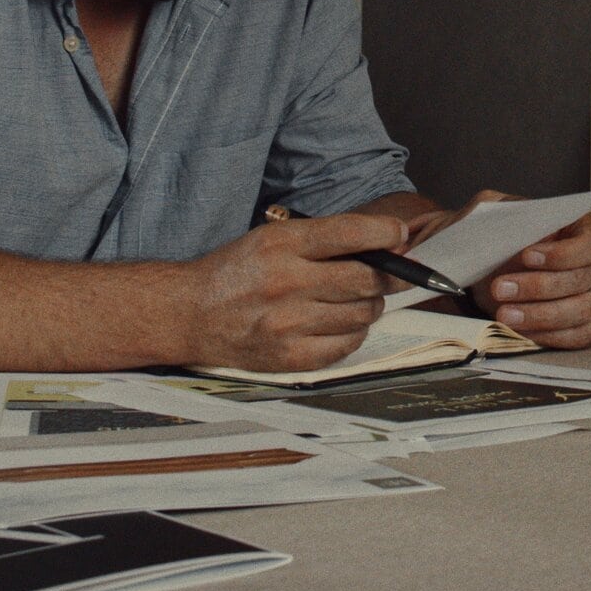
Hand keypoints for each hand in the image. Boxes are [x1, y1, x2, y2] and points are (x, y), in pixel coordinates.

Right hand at [185, 213, 407, 372]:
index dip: (385, 232)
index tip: (400, 234)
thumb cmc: (239, 271)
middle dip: (389, 274)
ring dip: (369, 304)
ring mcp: (289, 324)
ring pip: (363, 313)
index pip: (349, 233)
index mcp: (282, 244)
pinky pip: (349, 344)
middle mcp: (286, 283)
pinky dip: (354, 332)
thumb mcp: (274, 237)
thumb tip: (389, 242)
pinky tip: (338, 322)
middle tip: (389, 273)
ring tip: (353, 298)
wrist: (191, 314)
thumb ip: (326, 238)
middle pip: (366, 279)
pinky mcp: (291, 357)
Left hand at [420, 190, 590, 349]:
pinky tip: (523, 332)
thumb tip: (416, 236)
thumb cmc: (502, 236)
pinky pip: (583, 336)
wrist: (514, 257)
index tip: (524, 255)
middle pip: (585, 281)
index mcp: (582, 227)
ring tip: (505, 316)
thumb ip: (466, 220)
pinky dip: (554, 336)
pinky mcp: (590, 320)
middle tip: (500, 290)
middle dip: (540, 288)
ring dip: (543, 316)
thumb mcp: (483, 217)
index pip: (590, 241)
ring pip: (584, 311)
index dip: (562, 253)